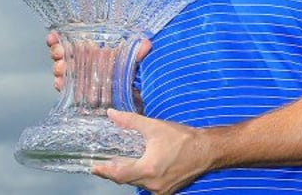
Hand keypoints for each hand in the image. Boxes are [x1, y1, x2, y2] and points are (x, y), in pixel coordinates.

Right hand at [46, 32, 151, 92]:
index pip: (68, 38)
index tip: (54, 37)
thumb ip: (138, 52)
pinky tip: (61, 83)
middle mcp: (81, 59)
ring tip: (63, 70)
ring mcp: (77, 74)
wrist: (131, 93)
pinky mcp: (77, 90)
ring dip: (58, 68)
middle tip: (62, 55)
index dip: (58, 37)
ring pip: (60, 68)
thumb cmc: (127, 70)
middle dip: (58, 52)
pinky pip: (64, 86)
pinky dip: (60, 84)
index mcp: (90, 48)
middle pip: (60, 52)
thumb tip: (147, 45)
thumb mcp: (132, 58)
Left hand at [91, 109, 214, 194]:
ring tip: (121, 164)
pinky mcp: (169, 190)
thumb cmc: (183, 140)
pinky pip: (149, 186)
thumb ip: (130, 121)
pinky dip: (142, 177)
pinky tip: (141, 167)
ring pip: (138, 183)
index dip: (104, 171)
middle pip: (127, 180)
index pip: (119, 174)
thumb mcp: (154, 127)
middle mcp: (153, 184)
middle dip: (115, 172)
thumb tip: (112, 114)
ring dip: (129, 174)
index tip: (94, 168)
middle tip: (104, 164)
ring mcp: (162, 190)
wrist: (207, 150)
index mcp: (148, 169)